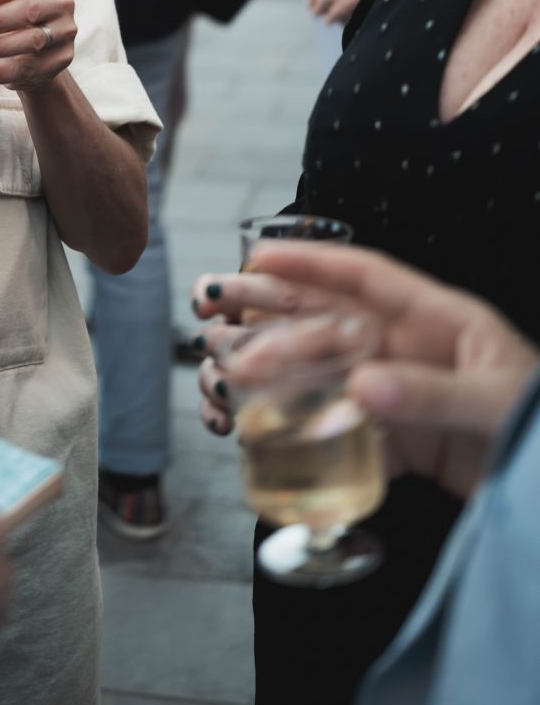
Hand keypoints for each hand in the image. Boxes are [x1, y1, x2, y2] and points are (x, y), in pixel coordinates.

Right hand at [192, 249, 539, 499]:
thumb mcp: (495, 402)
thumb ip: (431, 394)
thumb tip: (360, 388)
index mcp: (440, 320)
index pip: (365, 277)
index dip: (311, 262)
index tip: (258, 256)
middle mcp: (410, 352)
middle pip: (327, 319)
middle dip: (266, 309)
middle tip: (210, 305)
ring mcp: (400, 398)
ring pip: (320, 373)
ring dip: (269, 370)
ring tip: (218, 370)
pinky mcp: (399, 447)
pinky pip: (335, 432)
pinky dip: (295, 434)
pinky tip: (258, 434)